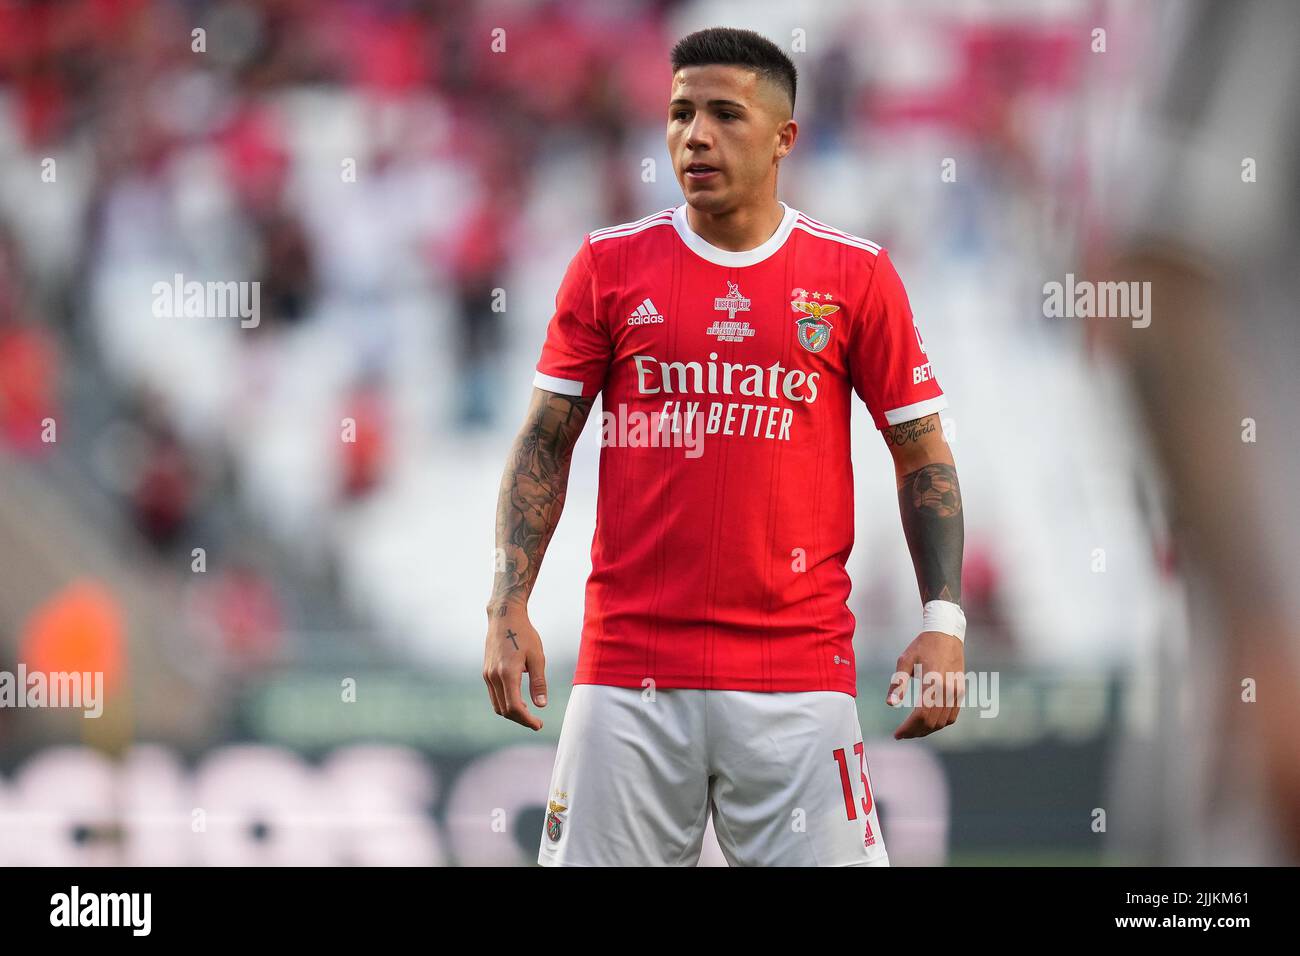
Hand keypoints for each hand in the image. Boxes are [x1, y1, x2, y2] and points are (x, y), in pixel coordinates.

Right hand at [483, 607, 547, 730]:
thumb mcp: (537, 657)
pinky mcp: (486, 672)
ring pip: (497, 704)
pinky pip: (494, 695)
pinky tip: (518, 700)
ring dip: (511, 713)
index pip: (514, 707)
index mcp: (507, 673)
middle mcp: (494, 676)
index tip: (538, 724)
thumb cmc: (524, 635)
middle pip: (504, 710)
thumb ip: (538, 683)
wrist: (504, 617)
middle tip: (536, 723)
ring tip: (528, 714)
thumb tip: (541, 705)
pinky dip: (505, 703)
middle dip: (520, 719)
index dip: (526, 720)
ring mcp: (487, 675)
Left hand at [886, 630, 964, 738]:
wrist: (946, 634)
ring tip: (912, 731)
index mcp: (932, 681)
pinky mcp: (960, 692)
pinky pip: (952, 716)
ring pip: (943, 722)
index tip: (897, 734)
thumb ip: (898, 683)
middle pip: (932, 722)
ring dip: (927, 730)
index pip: (921, 714)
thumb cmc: (922, 646)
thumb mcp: (905, 660)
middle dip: (915, 732)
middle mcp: (947, 689)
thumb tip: (890, 704)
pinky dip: (940, 724)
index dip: (908, 728)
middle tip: (902, 735)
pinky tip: (927, 724)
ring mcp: (956, 691)